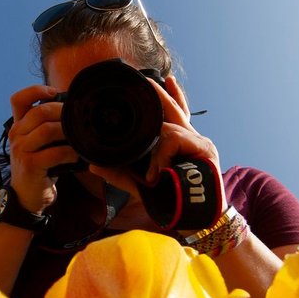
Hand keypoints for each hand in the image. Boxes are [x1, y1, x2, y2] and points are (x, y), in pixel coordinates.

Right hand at [7, 84, 79, 213]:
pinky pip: (54, 152)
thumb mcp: (36, 143)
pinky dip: (69, 152)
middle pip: (39, 112)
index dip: (36, 90)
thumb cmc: (38, 166)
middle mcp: (16, 135)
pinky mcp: (30, 165)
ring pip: (47, 130)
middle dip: (62, 112)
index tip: (54, 93)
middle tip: (77, 118)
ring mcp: (21, 150)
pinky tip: (76, 156)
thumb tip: (72, 109)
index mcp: (17, 126)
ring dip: (67, 131)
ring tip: (79, 136)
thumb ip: (45, 126)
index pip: (18, 99)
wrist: (26, 196)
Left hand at [89, 75, 221, 195]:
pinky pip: (174, 141)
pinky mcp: (205, 149)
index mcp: (180, 144)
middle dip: (163, 93)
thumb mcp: (140, 184)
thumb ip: (119, 174)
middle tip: (148, 79)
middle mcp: (192, 139)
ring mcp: (200, 142)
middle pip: (176, 110)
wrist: (195, 218)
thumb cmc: (173, 200)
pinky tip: (159, 174)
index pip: (177, 114)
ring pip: (169, 129)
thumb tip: (93, 164)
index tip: (166, 79)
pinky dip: (163, 157)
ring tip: (152, 176)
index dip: (173, 96)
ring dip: (156, 152)